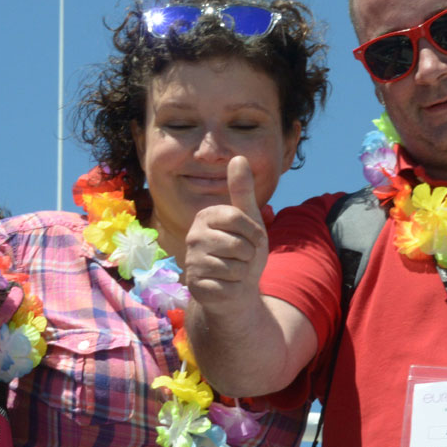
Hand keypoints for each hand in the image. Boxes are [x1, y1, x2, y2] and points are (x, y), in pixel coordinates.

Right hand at [183, 156, 267, 317]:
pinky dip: (234, 288)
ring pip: (234, 266)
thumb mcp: (249, 219)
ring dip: (242, 273)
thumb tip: (238, 157)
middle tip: (241, 258)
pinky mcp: (196, 285)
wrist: (236, 289)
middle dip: (249, 255)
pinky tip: (226, 286)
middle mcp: (194, 236)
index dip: (253, 232)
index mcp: (206, 216)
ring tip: (234, 272)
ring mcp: (192, 261)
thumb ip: (242, 190)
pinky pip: (228, 285)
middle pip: (238, 244)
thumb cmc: (243, 252)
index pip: (237, 217)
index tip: (251, 239)